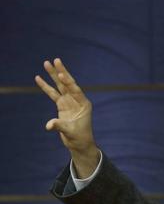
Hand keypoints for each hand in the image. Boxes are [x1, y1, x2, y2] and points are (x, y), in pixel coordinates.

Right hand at [35, 58, 99, 176]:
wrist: (79, 144)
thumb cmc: (79, 138)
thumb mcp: (71, 132)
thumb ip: (60, 126)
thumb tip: (49, 125)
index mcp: (84, 104)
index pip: (75, 90)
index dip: (68, 82)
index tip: (61, 74)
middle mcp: (77, 100)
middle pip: (68, 84)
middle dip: (61, 72)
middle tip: (55, 60)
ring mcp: (69, 102)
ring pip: (60, 86)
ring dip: (53, 75)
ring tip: (46, 63)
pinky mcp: (62, 106)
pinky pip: (53, 94)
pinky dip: (46, 86)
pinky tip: (39, 77)